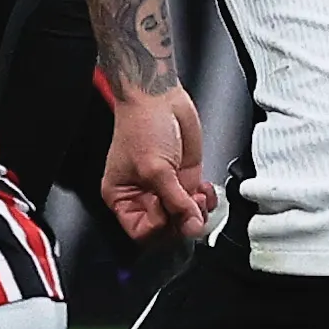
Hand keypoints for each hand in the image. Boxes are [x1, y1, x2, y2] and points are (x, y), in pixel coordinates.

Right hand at [95, 78, 217, 243]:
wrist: (158, 98)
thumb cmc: (142, 126)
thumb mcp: (155, 169)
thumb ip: (175, 201)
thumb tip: (191, 225)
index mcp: (122, 196)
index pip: (141, 231)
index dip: (159, 226)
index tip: (170, 211)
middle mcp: (143, 195)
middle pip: (165, 228)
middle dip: (181, 220)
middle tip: (190, 206)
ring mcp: (165, 188)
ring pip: (184, 218)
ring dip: (196, 212)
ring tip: (198, 196)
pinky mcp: (183, 178)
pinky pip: (196, 202)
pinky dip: (205, 201)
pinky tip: (204, 190)